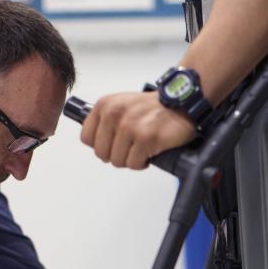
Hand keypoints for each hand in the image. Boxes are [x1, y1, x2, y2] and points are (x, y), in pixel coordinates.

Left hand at [79, 91, 195, 169]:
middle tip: (130, 149)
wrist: (180, 104)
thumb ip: (105, 120)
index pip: (86, 138)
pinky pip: (134, 164)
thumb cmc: (153, 107)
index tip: (114, 143)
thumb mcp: (121, 104)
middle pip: (101, 153)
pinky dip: (142, 163)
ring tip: (141, 149)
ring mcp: (130, 127)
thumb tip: (95, 142)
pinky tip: (149, 153)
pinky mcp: (146, 139)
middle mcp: (115, 114)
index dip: (101, 145)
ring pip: (117, 161)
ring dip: (131, 160)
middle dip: (116, 155)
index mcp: (105, 105)